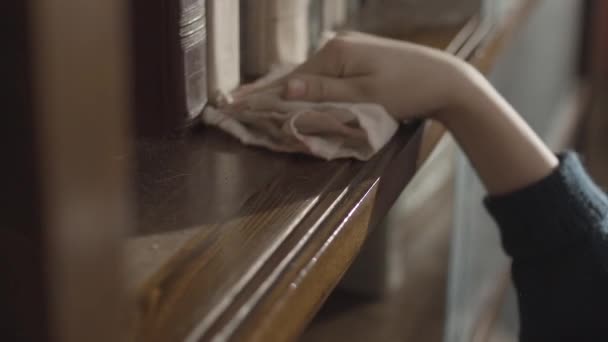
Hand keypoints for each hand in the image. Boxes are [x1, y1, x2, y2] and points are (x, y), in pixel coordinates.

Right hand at [233, 32, 475, 121]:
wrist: (444, 79)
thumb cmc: (407, 90)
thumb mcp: (364, 96)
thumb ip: (323, 93)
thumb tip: (284, 91)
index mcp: (333, 54)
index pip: (287, 81)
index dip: (259, 97)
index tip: (230, 105)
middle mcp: (335, 46)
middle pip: (293, 76)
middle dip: (264, 92)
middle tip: (231, 102)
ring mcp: (346, 51)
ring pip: (306, 76)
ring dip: (282, 90)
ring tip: (251, 99)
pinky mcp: (356, 58)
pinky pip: (321, 75)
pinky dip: (303, 87)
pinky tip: (289, 91)